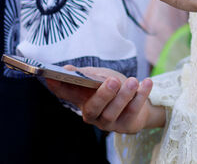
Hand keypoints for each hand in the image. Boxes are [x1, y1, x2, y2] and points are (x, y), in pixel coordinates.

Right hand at [45, 66, 164, 133]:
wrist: (139, 101)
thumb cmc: (115, 86)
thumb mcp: (101, 76)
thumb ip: (87, 74)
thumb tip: (67, 69)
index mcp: (82, 99)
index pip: (66, 94)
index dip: (57, 87)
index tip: (50, 77)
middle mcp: (92, 114)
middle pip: (94, 108)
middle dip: (103, 95)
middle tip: (113, 81)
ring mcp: (109, 123)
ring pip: (114, 112)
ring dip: (124, 95)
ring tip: (133, 81)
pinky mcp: (126, 126)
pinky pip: (133, 111)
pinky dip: (141, 96)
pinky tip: (146, 83)